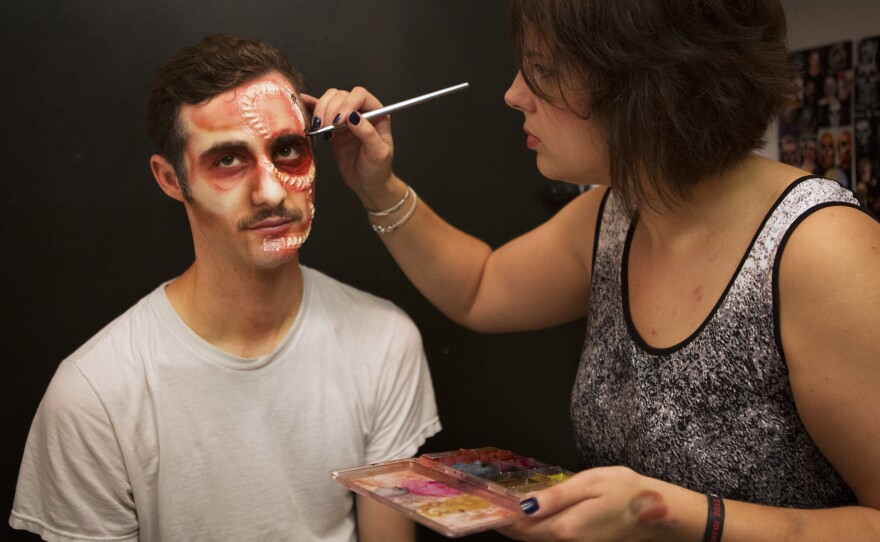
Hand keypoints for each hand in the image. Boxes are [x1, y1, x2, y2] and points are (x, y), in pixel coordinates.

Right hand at [301, 87, 396, 201]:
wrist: (368, 184)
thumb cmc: (378, 169)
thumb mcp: (378, 153)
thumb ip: (368, 133)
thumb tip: (353, 116)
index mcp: (377, 114)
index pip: (360, 95)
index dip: (348, 103)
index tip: (340, 121)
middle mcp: (361, 112)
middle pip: (341, 95)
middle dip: (331, 109)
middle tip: (329, 128)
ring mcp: (346, 118)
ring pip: (330, 99)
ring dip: (321, 110)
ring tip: (320, 128)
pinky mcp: (333, 127)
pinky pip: (321, 111)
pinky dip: (312, 106)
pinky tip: (304, 103)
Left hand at [499, 466, 686, 541]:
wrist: (663, 514)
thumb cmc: (628, 492)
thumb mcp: (590, 483)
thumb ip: (555, 497)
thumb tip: (523, 505)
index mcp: (566, 528)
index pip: (520, 527)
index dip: (499, 516)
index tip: (482, 502)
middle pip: (526, 536)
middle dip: (507, 522)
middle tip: (488, 502)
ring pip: (539, 538)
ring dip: (521, 525)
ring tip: (506, 504)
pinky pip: (553, 538)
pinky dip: (538, 527)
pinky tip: (535, 513)